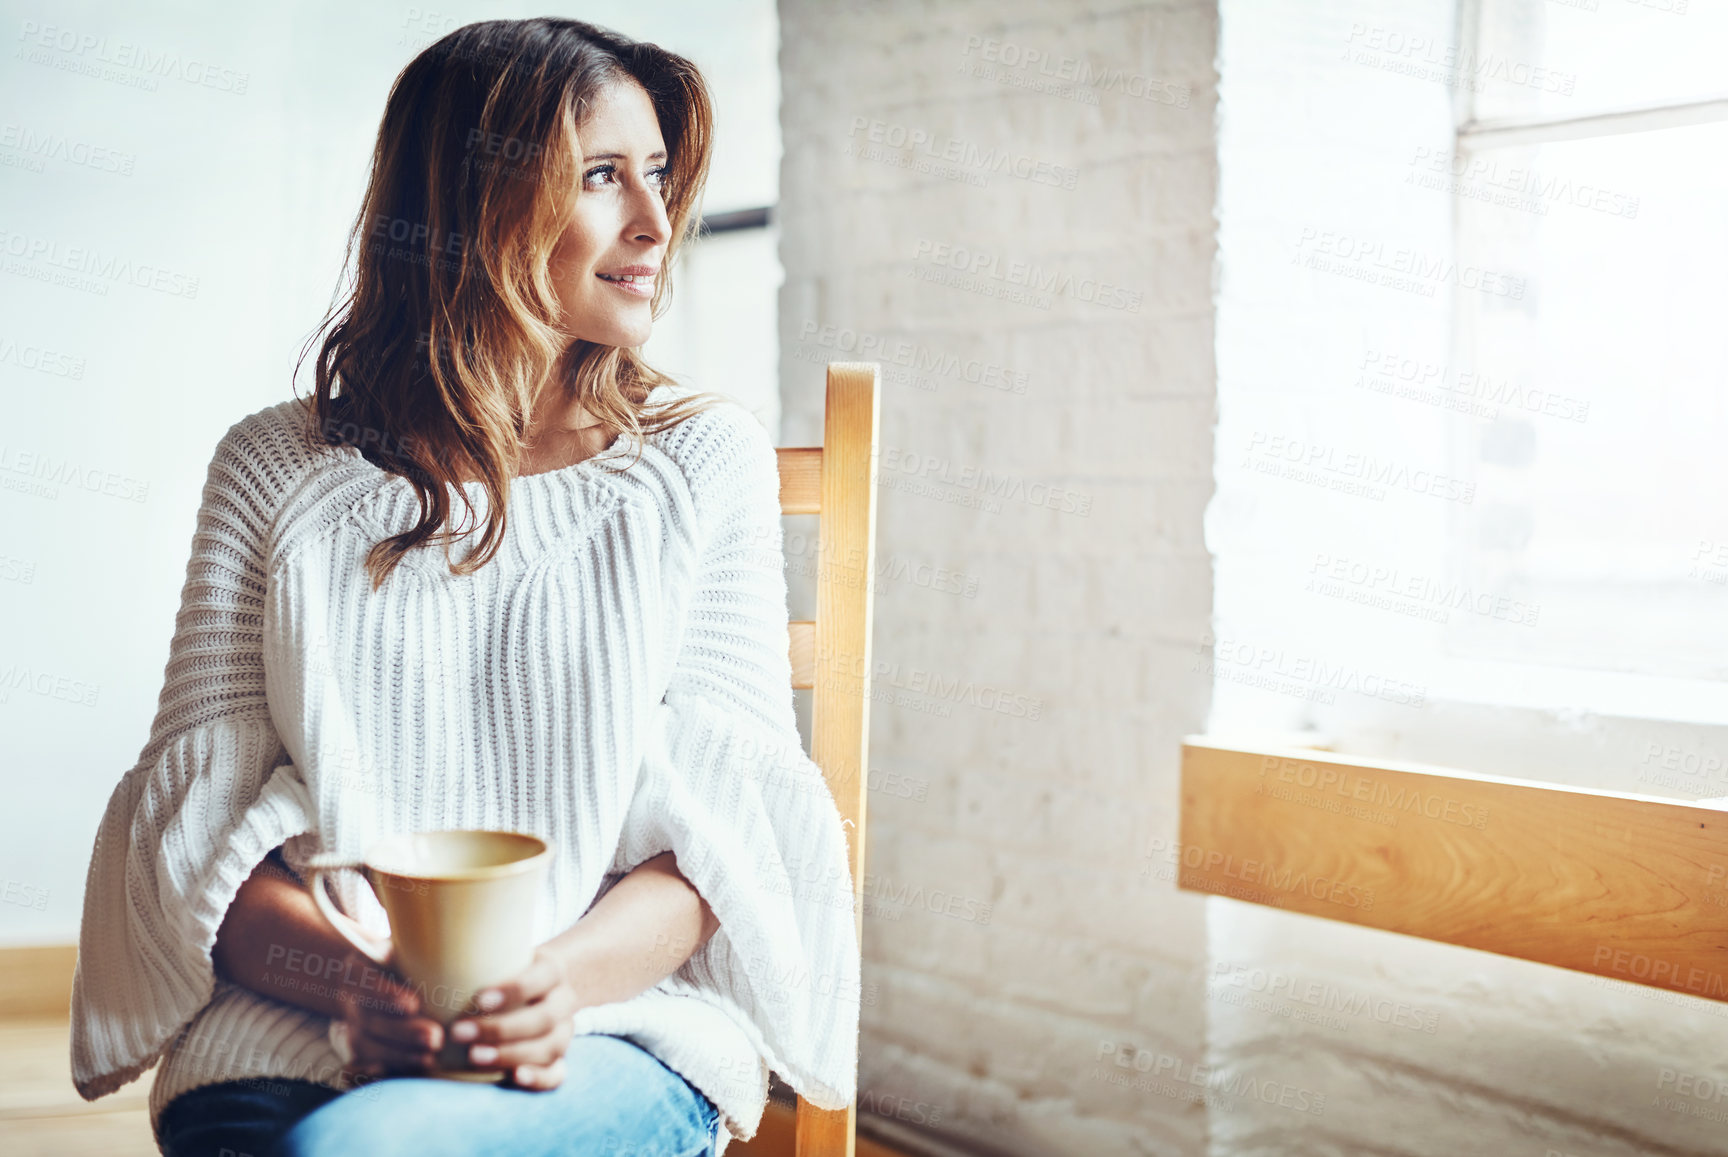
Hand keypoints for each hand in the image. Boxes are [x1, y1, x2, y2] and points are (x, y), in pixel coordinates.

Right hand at [333, 945, 446, 1080]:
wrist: (376, 980)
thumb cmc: (403, 962)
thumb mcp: (405, 950)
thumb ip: (418, 953)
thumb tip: (446, 949)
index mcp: (357, 969)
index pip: (367, 981)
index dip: (387, 994)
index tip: (413, 1003)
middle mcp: (349, 998)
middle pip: (371, 1019)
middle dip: (404, 1032)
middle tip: (436, 1038)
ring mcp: (350, 1026)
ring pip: (368, 1046)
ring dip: (400, 1056)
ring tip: (431, 1059)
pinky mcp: (356, 1050)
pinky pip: (362, 1066)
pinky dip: (380, 1074)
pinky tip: (403, 1077)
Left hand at [447, 945, 577, 1089]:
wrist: (545, 988)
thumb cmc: (508, 971)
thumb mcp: (503, 954)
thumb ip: (476, 958)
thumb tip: (416, 952)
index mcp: (552, 971)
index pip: (540, 978)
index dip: (513, 990)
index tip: (478, 1000)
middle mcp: (563, 1001)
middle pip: (544, 1018)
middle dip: (501, 1029)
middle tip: (458, 1033)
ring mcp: (565, 1031)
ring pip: (550, 1046)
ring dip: (511, 1054)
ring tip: (473, 1058)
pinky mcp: (559, 1057)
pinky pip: (558, 1073)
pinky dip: (539, 1078)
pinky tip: (514, 1078)